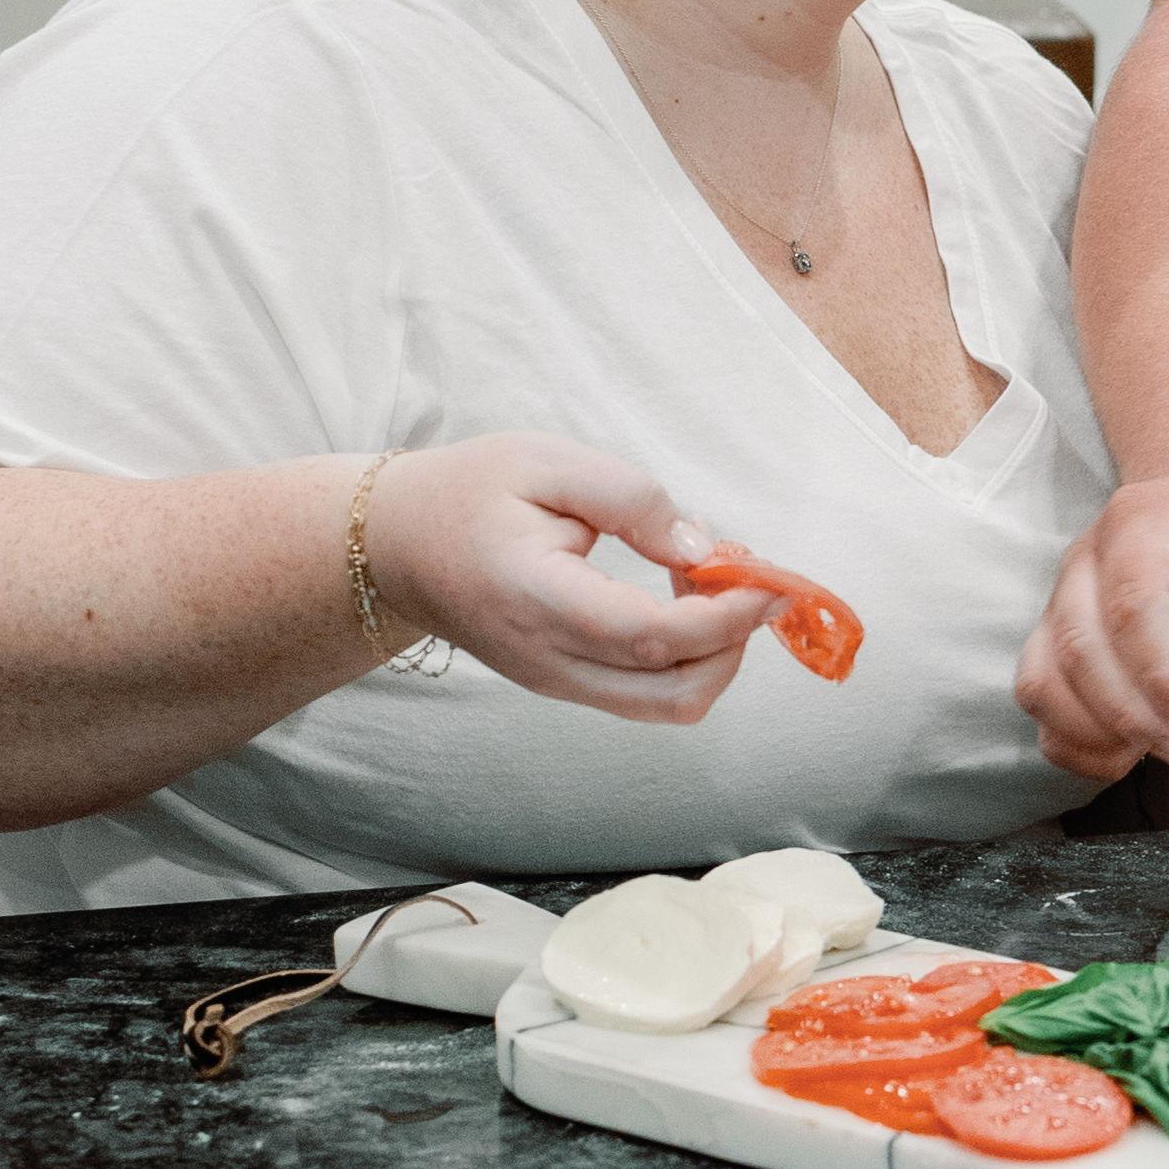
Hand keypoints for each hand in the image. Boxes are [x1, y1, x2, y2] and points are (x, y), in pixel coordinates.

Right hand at [366, 434, 777, 724]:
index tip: (770, 579)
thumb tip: (704, 547)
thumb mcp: (548, 462)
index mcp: (538, 601)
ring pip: (667, 706)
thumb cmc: (472, 492)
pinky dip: (688, 654)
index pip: (651, 636)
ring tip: (714, 576)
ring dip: (716, 651)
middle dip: (735, 640)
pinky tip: (685, 593)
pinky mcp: (565, 684)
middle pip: (673, 693)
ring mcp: (556, 682)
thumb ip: (630, 500)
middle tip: (745, 570)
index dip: (726, 616)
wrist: (398, 546)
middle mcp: (548, 661)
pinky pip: (647, 692)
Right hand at [1016, 470, 1168, 780]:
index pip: (1133, 602)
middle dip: (1132, 715)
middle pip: (1079, 646)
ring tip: (1166, 749)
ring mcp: (1063, 601)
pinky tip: (1134, 753)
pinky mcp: (1057, 644)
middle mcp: (1088, 558)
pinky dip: (1076, 743)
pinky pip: (1041, 704)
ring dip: (1098, 733)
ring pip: (1044, 680)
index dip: (1160, 675)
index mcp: (1148, 520)